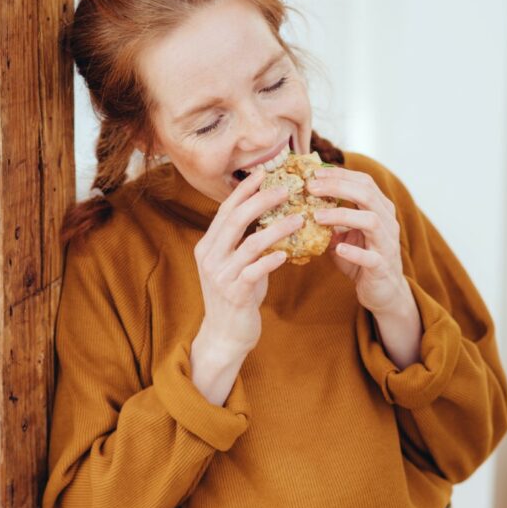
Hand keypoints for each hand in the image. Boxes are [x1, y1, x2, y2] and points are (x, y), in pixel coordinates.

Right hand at [192, 168, 302, 359]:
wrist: (225, 335)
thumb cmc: (236, 295)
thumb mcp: (235, 264)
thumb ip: (243, 242)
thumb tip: (269, 215)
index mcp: (208, 245)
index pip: (225, 210)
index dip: (243, 190)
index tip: (262, 172)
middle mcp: (209, 257)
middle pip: (235, 220)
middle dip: (261, 200)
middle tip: (286, 188)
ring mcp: (220, 275)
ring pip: (249, 243)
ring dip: (276, 228)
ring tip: (298, 218)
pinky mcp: (235, 293)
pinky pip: (255, 271)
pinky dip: (271, 259)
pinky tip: (286, 253)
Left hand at [306, 166, 411, 314]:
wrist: (383, 292)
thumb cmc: (362, 259)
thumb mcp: (344, 235)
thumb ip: (330, 219)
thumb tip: (301, 203)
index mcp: (380, 209)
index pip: (364, 182)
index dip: (339, 175)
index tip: (314, 173)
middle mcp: (387, 222)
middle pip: (366, 195)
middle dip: (337, 187)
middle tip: (311, 188)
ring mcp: (386, 244)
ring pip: (371, 221)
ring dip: (342, 215)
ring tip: (317, 216)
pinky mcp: (382, 267)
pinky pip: (371, 257)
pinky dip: (354, 251)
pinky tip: (338, 248)